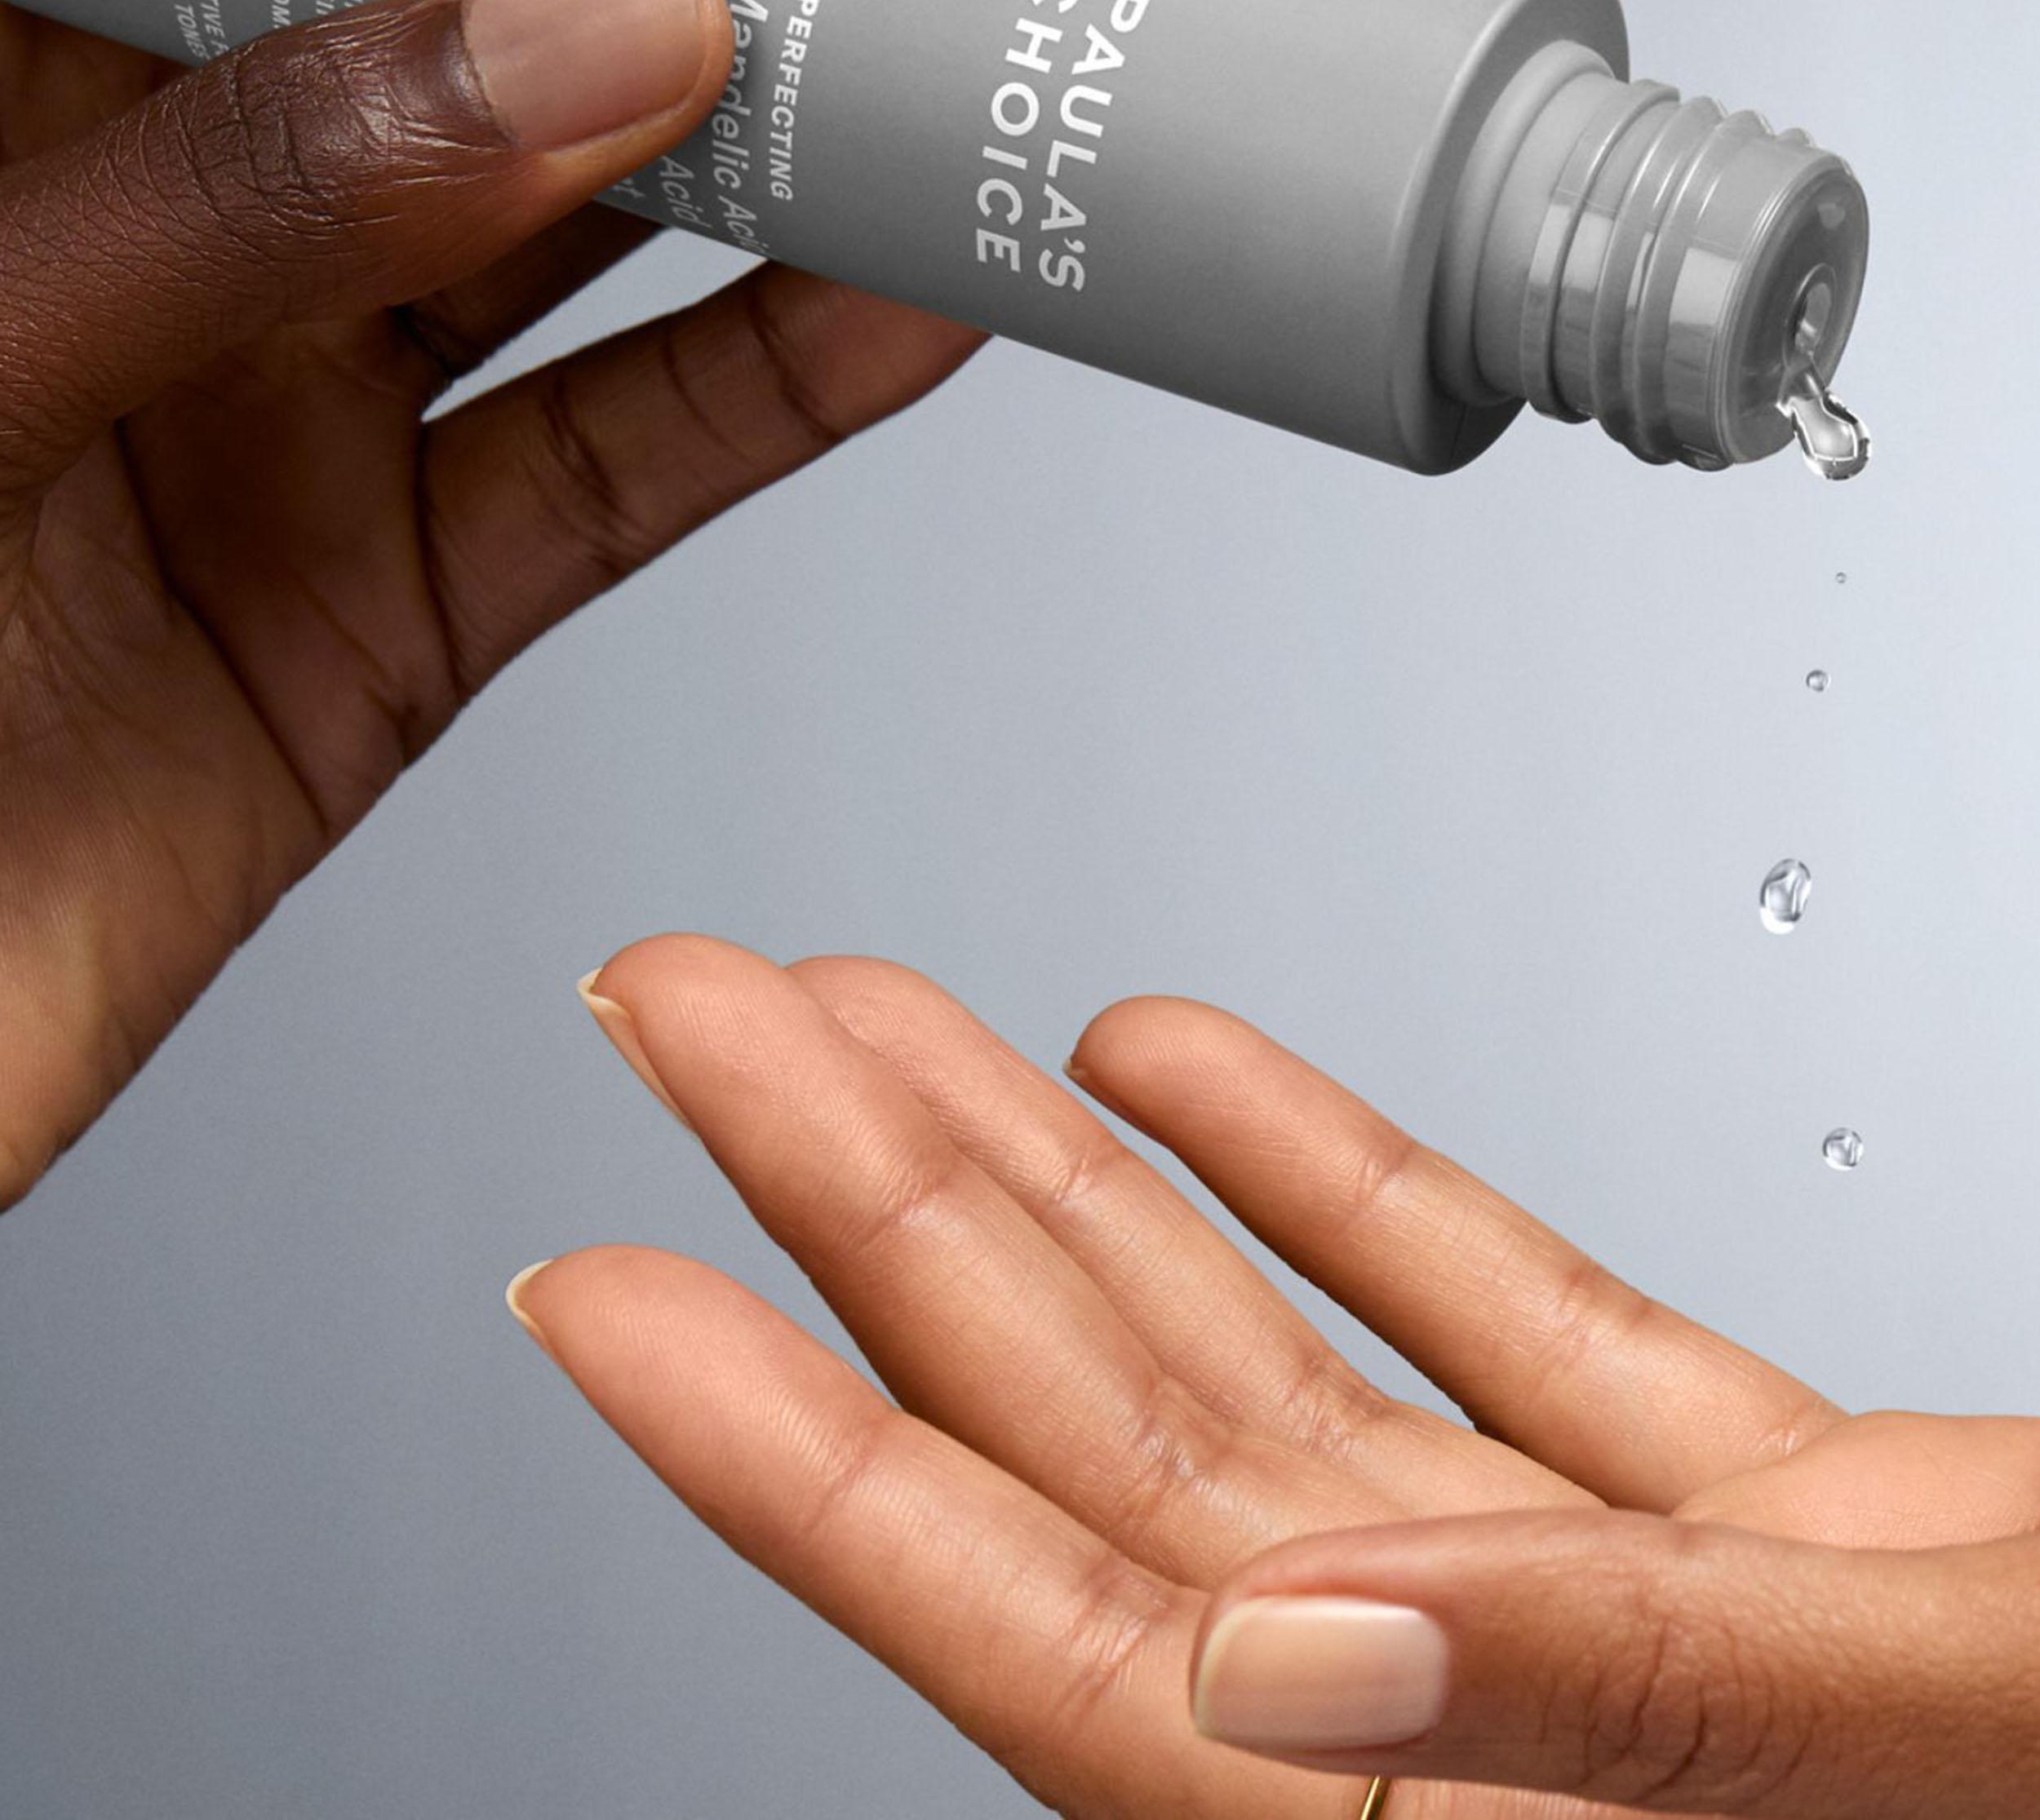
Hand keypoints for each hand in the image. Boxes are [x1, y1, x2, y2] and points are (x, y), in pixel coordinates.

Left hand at [0, 0, 977, 1207]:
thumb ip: (260, 192)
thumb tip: (600, 25)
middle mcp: (163, 231)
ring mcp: (284, 424)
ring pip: (582, 236)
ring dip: (779, 141)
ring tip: (953, 50)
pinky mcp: (386, 624)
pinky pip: (619, 476)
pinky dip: (781, 394)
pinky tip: (916, 306)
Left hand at [509, 939, 2039, 1819]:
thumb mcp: (1956, 1735)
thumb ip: (1637, 1708)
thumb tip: (1299, 1652)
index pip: (1056, 1634)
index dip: (798, 1463)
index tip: (605, 1294)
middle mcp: (1498, 1732)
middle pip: (1102, 1438)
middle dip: (876, 1205)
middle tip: (700, 1023)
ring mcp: (1597, 1611)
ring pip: (1251, 1358)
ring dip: (1053, 1172)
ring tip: (874, 1015)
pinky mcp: (1726, 1509)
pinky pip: (1469, 1320)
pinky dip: (1322, 1182)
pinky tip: (1183, 1072)